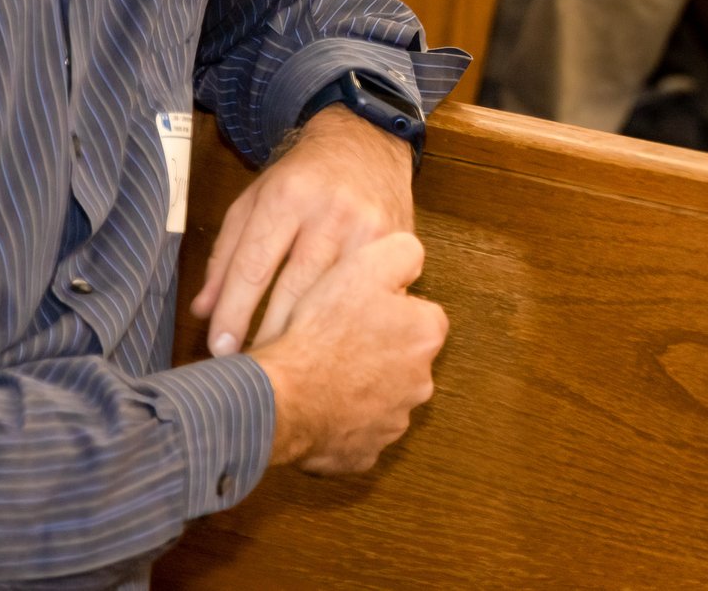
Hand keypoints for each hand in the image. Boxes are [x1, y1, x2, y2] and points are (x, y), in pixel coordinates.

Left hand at [191, 107, 414, 356]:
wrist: (366, 142)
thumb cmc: (302, 177)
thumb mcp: (253, 202)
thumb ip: (225, 256)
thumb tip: (203, 311)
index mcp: (287, 197)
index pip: (254, 267)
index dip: (234, 314)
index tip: (221, 349)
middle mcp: (331, 212)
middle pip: (295, 289)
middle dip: (269, 334)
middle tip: (252, 370)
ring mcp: (371, 228)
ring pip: (337, 297)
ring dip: (310, 336)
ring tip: (288, 365)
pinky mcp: (398, 243)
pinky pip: (370, 292)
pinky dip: (350, 320)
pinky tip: (334, 342)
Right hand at [254, 232, 447, 473]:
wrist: (281, 397)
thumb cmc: (321, 331)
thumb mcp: (364, 265)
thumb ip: (402, 254)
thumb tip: (412, 260)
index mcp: (426, 335)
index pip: (420, 315)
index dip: (387, 309)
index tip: (359, 310)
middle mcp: (420, 383)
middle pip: (401, 359)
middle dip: (375, 351)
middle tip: (335, 342)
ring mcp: (391, 423)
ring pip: (379, 398)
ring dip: (357, 389)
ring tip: (320, 375)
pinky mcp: (362, 454)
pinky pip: (354, 434)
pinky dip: (339, 424)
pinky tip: (315, 407)